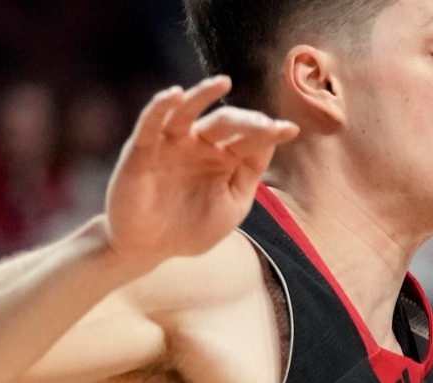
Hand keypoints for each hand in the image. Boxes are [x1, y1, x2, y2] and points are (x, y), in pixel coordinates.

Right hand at [103, 76, 299, 266]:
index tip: (290, 129)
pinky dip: (160, 107)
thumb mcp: (232, 205)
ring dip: (203, 95)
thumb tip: (271, 139)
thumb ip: (250, 173)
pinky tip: (175, 95)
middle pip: (225, 123)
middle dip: (247, 121)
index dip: (269, 133)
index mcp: (223, 158)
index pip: (249, 138)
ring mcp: (171, 144)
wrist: (149, 249)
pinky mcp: (141, 149)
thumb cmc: (191, 229)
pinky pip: (150, 123)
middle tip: (267, 125)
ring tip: (222, 82)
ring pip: (188, 111)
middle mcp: (198, 144)